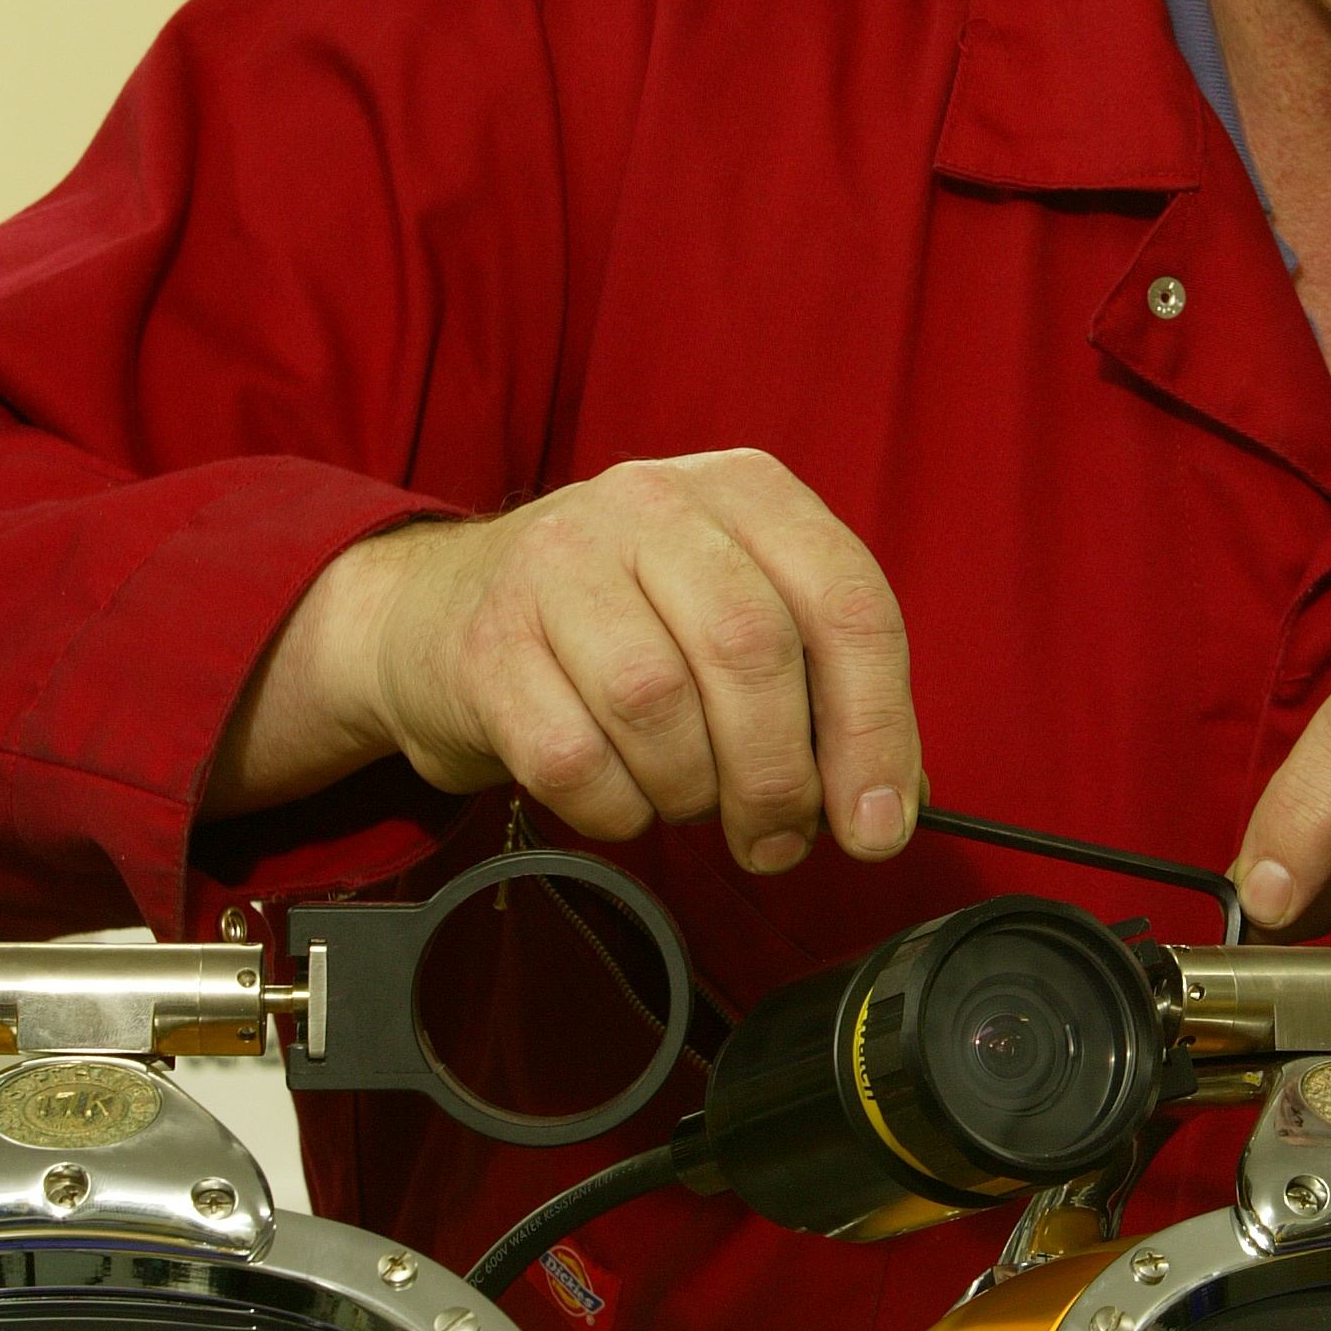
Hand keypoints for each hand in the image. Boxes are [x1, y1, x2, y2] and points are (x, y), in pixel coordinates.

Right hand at [206, 451, 921, 873]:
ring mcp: (559, 561)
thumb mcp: (734, 624)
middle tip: (774, 839)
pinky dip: (616, 807)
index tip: (880, 826)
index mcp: (745, 491)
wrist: (438, 614)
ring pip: (657, 702)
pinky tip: (619, 796)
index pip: (848, 602)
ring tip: (685, 797)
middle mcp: (653, 503)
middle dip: (779, 777)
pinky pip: (573, 758)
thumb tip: (892, 807)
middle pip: (752, 651)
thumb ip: (825, 695)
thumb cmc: (622, 629)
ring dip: (690, 789)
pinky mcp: (487, 642)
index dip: (876, 728)